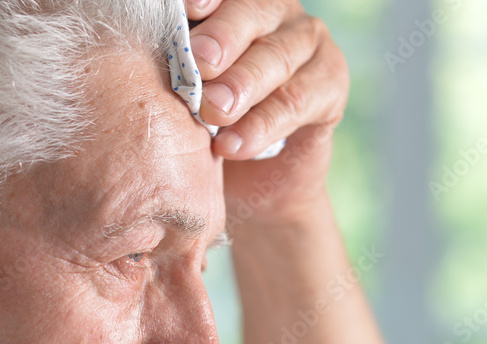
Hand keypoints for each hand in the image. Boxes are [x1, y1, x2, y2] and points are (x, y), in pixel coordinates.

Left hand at [186, 0, 348, 226]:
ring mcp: (308, 44)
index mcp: (235, 4)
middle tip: (199, 65)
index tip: (188, 9)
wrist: (249, 182)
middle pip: (254, 11)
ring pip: (278, 56)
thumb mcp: (186, 91)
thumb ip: (181, 65)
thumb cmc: (205, 125)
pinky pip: (298, 101)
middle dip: (223, 37)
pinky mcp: (331, 83)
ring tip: (213, 113)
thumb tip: (155, 49)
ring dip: (243, 85)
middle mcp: (276, 13)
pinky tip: (233, 145)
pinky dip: (263, 125)